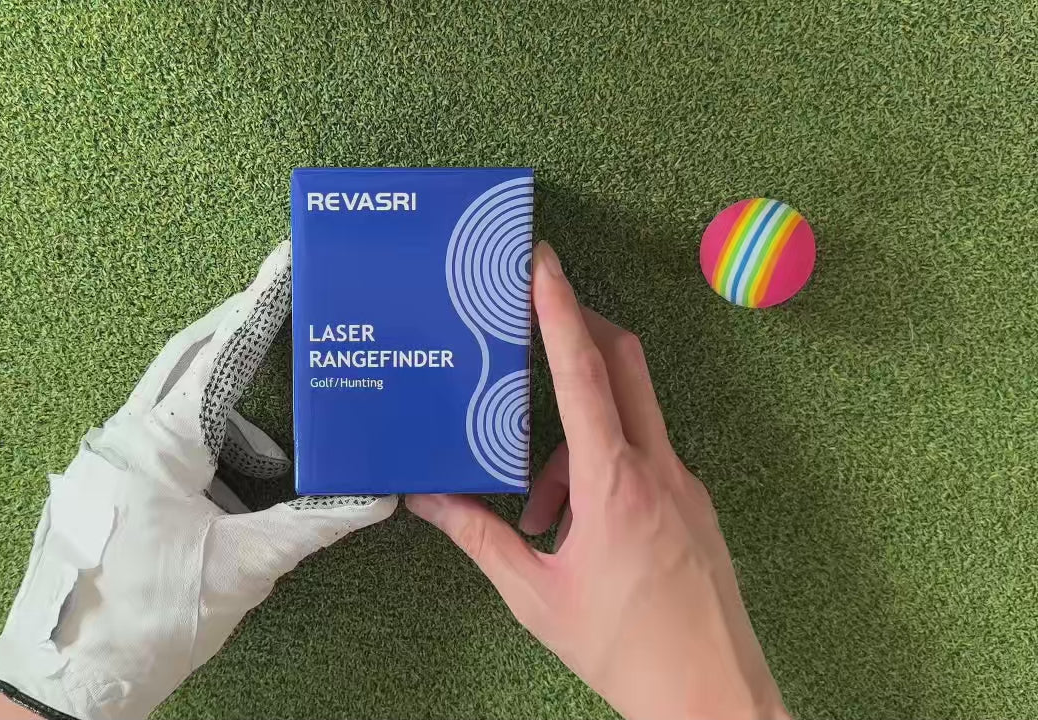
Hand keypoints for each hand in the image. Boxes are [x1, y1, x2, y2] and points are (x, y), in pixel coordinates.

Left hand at [0, 242, 395, 719]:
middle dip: (237, 336)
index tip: (283, 261)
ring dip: (226, 416)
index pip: (220, 353)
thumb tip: (377, 497)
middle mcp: (122, 437)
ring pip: (175, 409)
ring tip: (274, 456)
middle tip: (281, 310)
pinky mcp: (103, 490)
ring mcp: (105, 462)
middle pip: (188, 360)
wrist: (67, 682)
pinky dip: (204, 449)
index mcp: (156, 441)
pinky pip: (159, 445)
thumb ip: (312, 523)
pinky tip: (232, 488)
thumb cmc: (147, 621)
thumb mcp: (242, 568)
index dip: (258, 304)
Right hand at [407, 242, 788, 719]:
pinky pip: (645, 458)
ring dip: (577, 437)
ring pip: (630, 421)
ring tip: (538, 511)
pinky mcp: (695, 506)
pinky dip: (604, 468)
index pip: (585, 375)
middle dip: (580, 329)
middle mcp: (660, 469)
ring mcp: (686, 485)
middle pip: (624, 365)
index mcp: (615, 483)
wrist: (712, 696)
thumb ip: (479, 537)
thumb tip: (424, 499)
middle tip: (535, 314)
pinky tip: (575, 528)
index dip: (561, 311)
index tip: (545, 263)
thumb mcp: (535, 595)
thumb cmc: (625, 649)